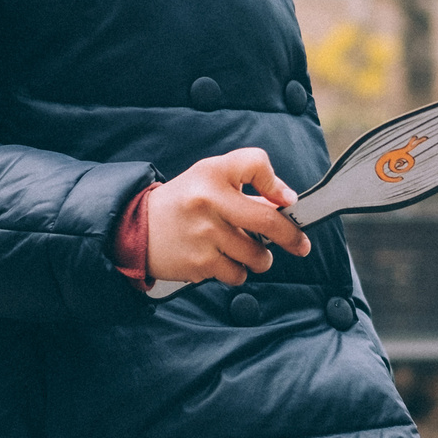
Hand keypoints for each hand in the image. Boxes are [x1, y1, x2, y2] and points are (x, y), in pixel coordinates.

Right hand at [145, 148, 311, 285]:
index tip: (286, 201)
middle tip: (300, 245)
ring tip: (246, 251)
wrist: (137, 228)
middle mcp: (208, 200)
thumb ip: (247, 183)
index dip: (277, 183)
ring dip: (260, 258)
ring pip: (256, 255)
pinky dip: (237, 272)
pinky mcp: (199, 263)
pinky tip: (223, 261)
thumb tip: (286, 204)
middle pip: (268, 221)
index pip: (256, 163)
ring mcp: (204, 234)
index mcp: (212, 173)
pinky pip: (237, 274)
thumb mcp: (209, 178)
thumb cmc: (184, 202)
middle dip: (291, 237)